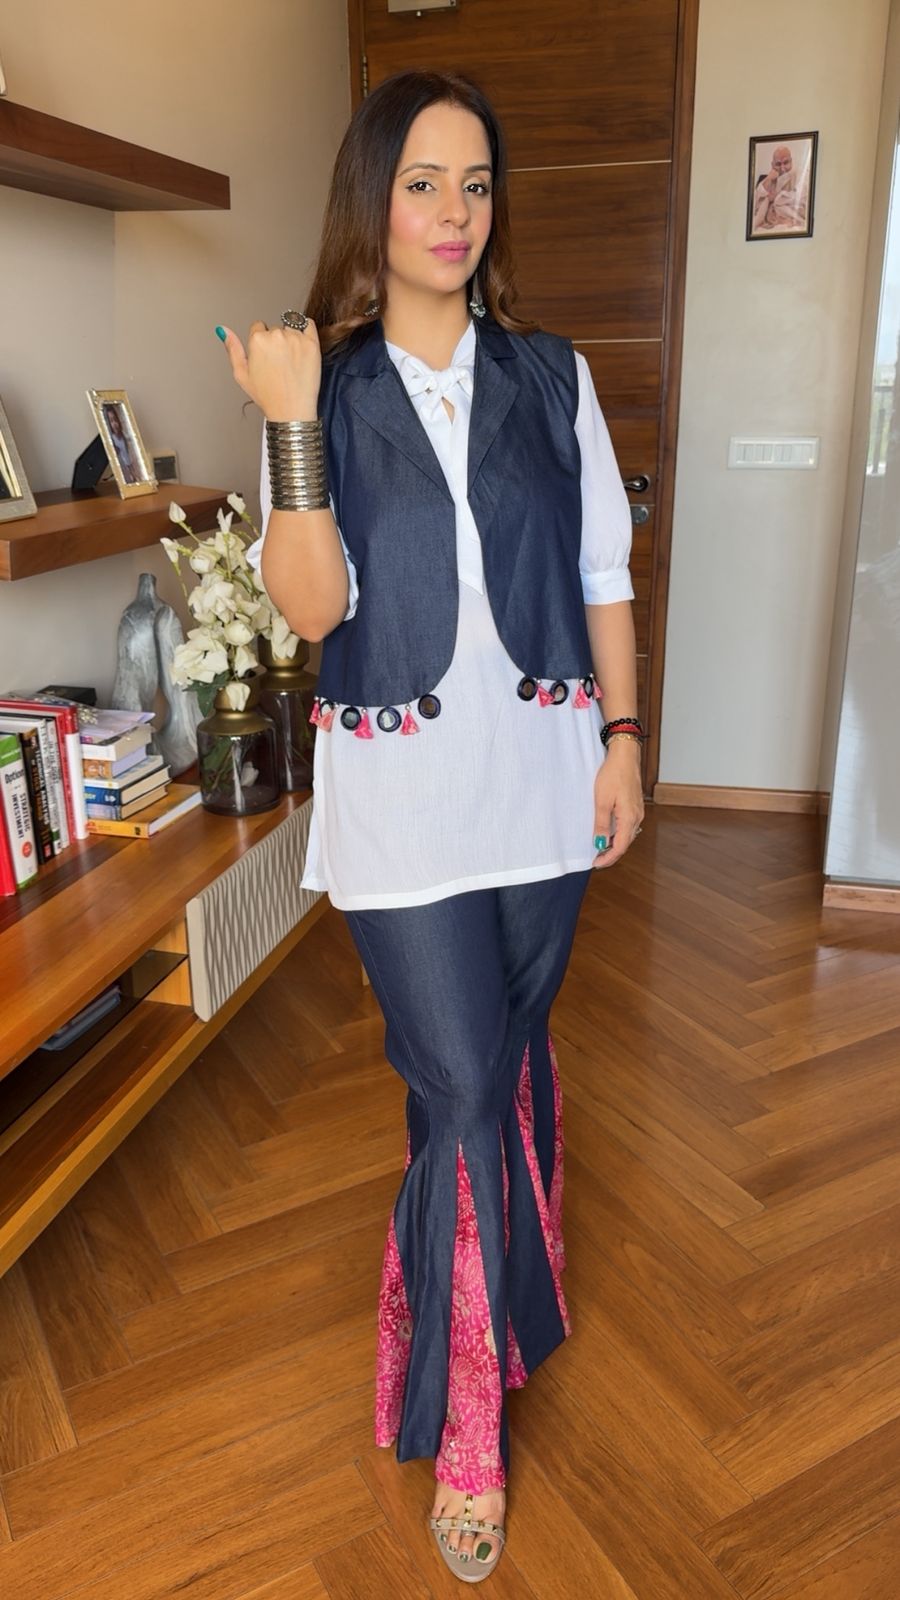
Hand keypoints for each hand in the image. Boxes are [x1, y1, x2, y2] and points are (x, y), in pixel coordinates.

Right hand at [217, 318, 320, 420]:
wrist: (291, 410)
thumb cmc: (267, 396)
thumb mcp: (241, 374)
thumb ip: (232, 349)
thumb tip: (223, 330)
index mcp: (257, 340)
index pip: (258, 327)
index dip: (262, 343)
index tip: (267, 356)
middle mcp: (276, 335)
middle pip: (275, 328)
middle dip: (276, 342)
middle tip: (280, 364)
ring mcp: (295, 338)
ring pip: (291, 327)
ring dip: (291, 338)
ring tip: (292, 361)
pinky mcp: (312, 343)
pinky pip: (308, 324)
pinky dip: (306, 328)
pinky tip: (303, 344)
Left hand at [592, 742, 644, 868]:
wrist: (625, 756)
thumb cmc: (613, 775)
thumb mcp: (602, 801)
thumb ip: (601, 824)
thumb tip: (599, 844)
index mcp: (629, 818)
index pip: (620, 847)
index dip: (608, 858)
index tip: (595, 863)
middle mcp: (636, 817)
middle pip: (625, 843)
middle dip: (610, 853)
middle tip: (595, 858)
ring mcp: (637, 812)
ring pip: (626, 835)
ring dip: (614, 844)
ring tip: (599, 847)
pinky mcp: (635, 806)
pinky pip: (627, 826)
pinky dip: (617, 833)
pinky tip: (607, 832)